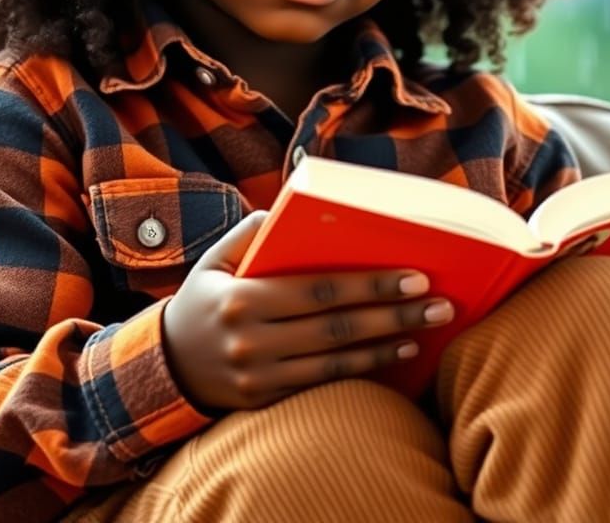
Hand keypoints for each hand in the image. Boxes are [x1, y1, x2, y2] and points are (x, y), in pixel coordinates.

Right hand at [161, 210, 454, 413]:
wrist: (169, 364)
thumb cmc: (203, 298)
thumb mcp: (216, 259)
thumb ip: (250, 231)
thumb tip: (289, 208)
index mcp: (242, 298)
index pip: (318, 290)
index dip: (368, 284)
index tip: (413, 275)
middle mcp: (252, 340)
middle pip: (336, 328)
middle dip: (392, 314)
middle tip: (439, 304)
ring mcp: (260, 376)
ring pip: (337, 362)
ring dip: (387, 345)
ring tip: (426, 329)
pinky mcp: (268, 401)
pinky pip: (325, 384)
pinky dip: (365, 369)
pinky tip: (396, 355)